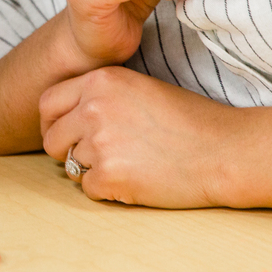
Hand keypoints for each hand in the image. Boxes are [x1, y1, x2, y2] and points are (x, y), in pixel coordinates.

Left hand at [39, 66, 235, 208]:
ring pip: (71, 166)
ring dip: (92, 171)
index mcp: (100, 80)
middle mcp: (93, 107)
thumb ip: (100, 96)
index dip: (52, 123)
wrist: (223, 149)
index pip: (48, 103)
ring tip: (129, 164)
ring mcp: (100, 142)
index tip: (64, 135)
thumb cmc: (188, 120)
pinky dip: (107, 191)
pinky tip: (135, 180)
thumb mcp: (139, 87)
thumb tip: (67, 118)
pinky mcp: (110, 175)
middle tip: (96, 158)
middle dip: (67, 152)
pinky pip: (89, 189)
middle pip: (52, 139)